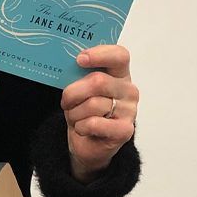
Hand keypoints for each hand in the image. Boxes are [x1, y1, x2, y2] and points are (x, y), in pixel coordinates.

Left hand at [61, 45, 138, 183]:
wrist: (87, 142)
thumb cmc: (84, 110)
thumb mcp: (80, 88)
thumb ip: (79, 74)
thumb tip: (68, 64)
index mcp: (119, 74)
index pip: (119, 56)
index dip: (100, 54)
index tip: (79, 59)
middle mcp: (128, 90)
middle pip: (98, 81)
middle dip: (73, 93)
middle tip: (66, 101)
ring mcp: (129, 111)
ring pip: (92, 104)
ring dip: (74, 113)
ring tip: (76, 117)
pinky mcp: (125, 131)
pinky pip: (93, 123)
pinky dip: (80, 126)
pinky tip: (82, 129)